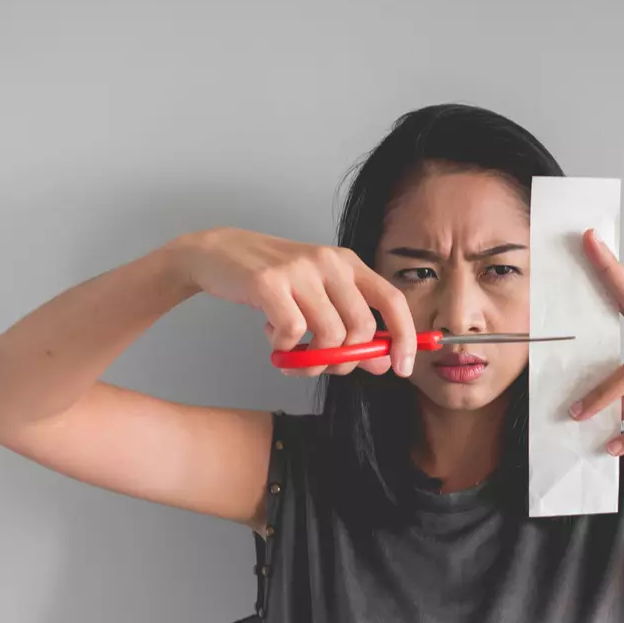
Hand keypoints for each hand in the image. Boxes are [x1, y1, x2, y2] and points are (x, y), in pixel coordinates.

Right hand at [172, 227, 416, 377]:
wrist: (219, 254)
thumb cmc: (276, 283)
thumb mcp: (319, 298)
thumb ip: (351, 328)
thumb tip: (382, 363)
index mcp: (349, 264)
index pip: (392, 300)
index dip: (404, 337)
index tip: (403, 368)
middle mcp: (330, 262)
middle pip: (361, 327)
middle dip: (345, 359)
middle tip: (322, 365)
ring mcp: (300, 270)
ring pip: (329, 335)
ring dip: (312, 359)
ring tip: (293, 354)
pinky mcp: (269, 282)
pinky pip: (293, 333)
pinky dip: (285, 349)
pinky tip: (274, 340)